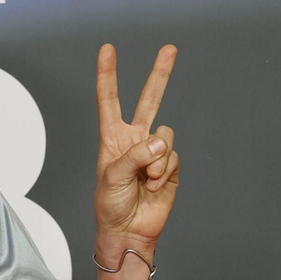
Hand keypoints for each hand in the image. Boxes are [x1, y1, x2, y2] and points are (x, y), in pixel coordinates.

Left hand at [94, 44, 179, 248]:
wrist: (130, 230)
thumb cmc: (111, 206)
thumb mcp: (112, 178)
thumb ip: (135, 155)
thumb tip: (161, 142)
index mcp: (112, 138)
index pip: (109, 100)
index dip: (108, 75)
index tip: (107, 50)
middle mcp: (135, 139)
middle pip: (149, 100)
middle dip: (160, 74)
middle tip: (169, 49)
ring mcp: (155, 151)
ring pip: (165, 135)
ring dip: (155, 160)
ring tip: (143, 179)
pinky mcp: (170, 165)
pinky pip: (173, 156)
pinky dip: (163, 172)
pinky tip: (153, 185)